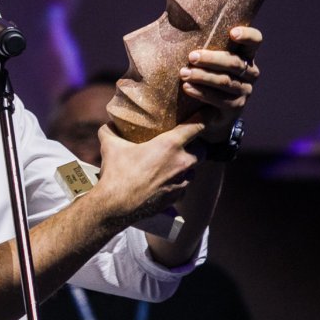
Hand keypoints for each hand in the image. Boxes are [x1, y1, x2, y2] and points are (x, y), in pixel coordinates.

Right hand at [91, 120, 205, 224]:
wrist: (116, 206)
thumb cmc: (116, 174)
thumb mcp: (110, 145)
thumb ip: (111, 130)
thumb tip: (109, 123)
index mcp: (169, 145)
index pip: (197, 126)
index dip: (206, 117)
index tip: (210, 113)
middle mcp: (181, 163)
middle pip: (201, 150)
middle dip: (196, 146)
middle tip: (184, 143)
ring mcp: (180, 182)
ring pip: (193, 171)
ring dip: (187, 166)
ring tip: (173, 164)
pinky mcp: (175, 197)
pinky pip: (183, 187)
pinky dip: (178, 183)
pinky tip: (165, 181)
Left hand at [178, 25, 261, 141]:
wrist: (208, 111)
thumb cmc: (204, 74)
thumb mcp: (206, 58)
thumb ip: (201, 41)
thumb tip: (172, 11)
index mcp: (246, 55)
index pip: (256, 41)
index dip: (247, 36)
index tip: (232, 33)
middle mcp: (250, 72)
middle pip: (235, 63)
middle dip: (212, 59)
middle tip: (191, 57)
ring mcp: (245, 92)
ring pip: (225, 81)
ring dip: (203, 76)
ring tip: (183, 73)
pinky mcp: (236, 108)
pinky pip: (219, 99)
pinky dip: (201, 92)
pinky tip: (187, 88)